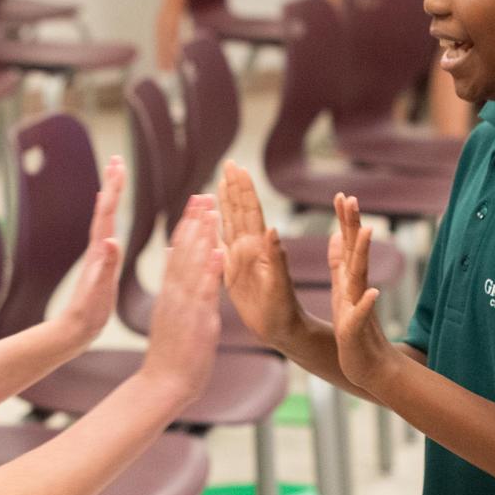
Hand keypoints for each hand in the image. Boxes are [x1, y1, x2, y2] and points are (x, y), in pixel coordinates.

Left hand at [52, 155, 125, 353]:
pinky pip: (106, 233)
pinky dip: (109, 220)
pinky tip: (111, 221)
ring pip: (105, 218)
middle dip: (113, 184)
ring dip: (111, 197)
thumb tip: (112, 240)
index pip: (107, 212)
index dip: (115, 188)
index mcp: (100, 250)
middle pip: (105, 209)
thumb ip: (107, 264)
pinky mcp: (100, 264)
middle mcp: (98, 248)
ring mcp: (98, 255)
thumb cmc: (89, 311)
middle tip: (117, 160)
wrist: (75, 328)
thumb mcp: (101, 289)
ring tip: (115, 181)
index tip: (120, 165)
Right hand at [139, 196, 223, 406]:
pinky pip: (205, 292)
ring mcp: (184, 305)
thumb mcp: (169, 312)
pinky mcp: (197, 320)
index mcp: (170, 291)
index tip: (196, 200)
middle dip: (194, 221)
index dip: (187, 224)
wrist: (162, 384)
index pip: (177, 250)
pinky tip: (220, 251)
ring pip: (193, 264)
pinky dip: (211, 270)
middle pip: (183, 250)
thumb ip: (172, 283)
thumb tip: (170, 254)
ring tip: (211, 211)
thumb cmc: (170, 353)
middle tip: (203, 193)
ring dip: (203, 236)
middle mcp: (174, 293)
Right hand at [218, 161, 305, 346]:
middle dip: (234, 187)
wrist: (282, 331)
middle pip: (239, 212)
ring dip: (225, 203)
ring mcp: (241, 260)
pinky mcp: (233, 273)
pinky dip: (215, 230)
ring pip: (230, 224)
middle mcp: (250, 249)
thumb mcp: (280, 285)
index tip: (238, 168)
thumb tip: (271, 230)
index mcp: (260, 248)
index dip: (243, 189)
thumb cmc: (284, 310)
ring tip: (220, 183)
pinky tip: (210, 221)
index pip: (250, 212)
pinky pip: (220, 245)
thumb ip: (275, 258)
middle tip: (229, 164)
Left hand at [328, 193, 398, 391]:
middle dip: (354, 226)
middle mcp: (358, 289)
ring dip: (364, 254)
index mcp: (351, 281)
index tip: (342, 194)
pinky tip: (373, 292)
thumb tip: (339, 235)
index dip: (346, 221)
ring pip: (361, 277)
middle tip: (352, 199)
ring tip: (366, 232)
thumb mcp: (344, 291)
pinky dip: (368, 303)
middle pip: (357, 253)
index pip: (350, 245)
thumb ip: (341, 262)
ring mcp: (359, 308)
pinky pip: (363, 314)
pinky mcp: (357, 329)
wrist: (370, 367)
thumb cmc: (355, 331)